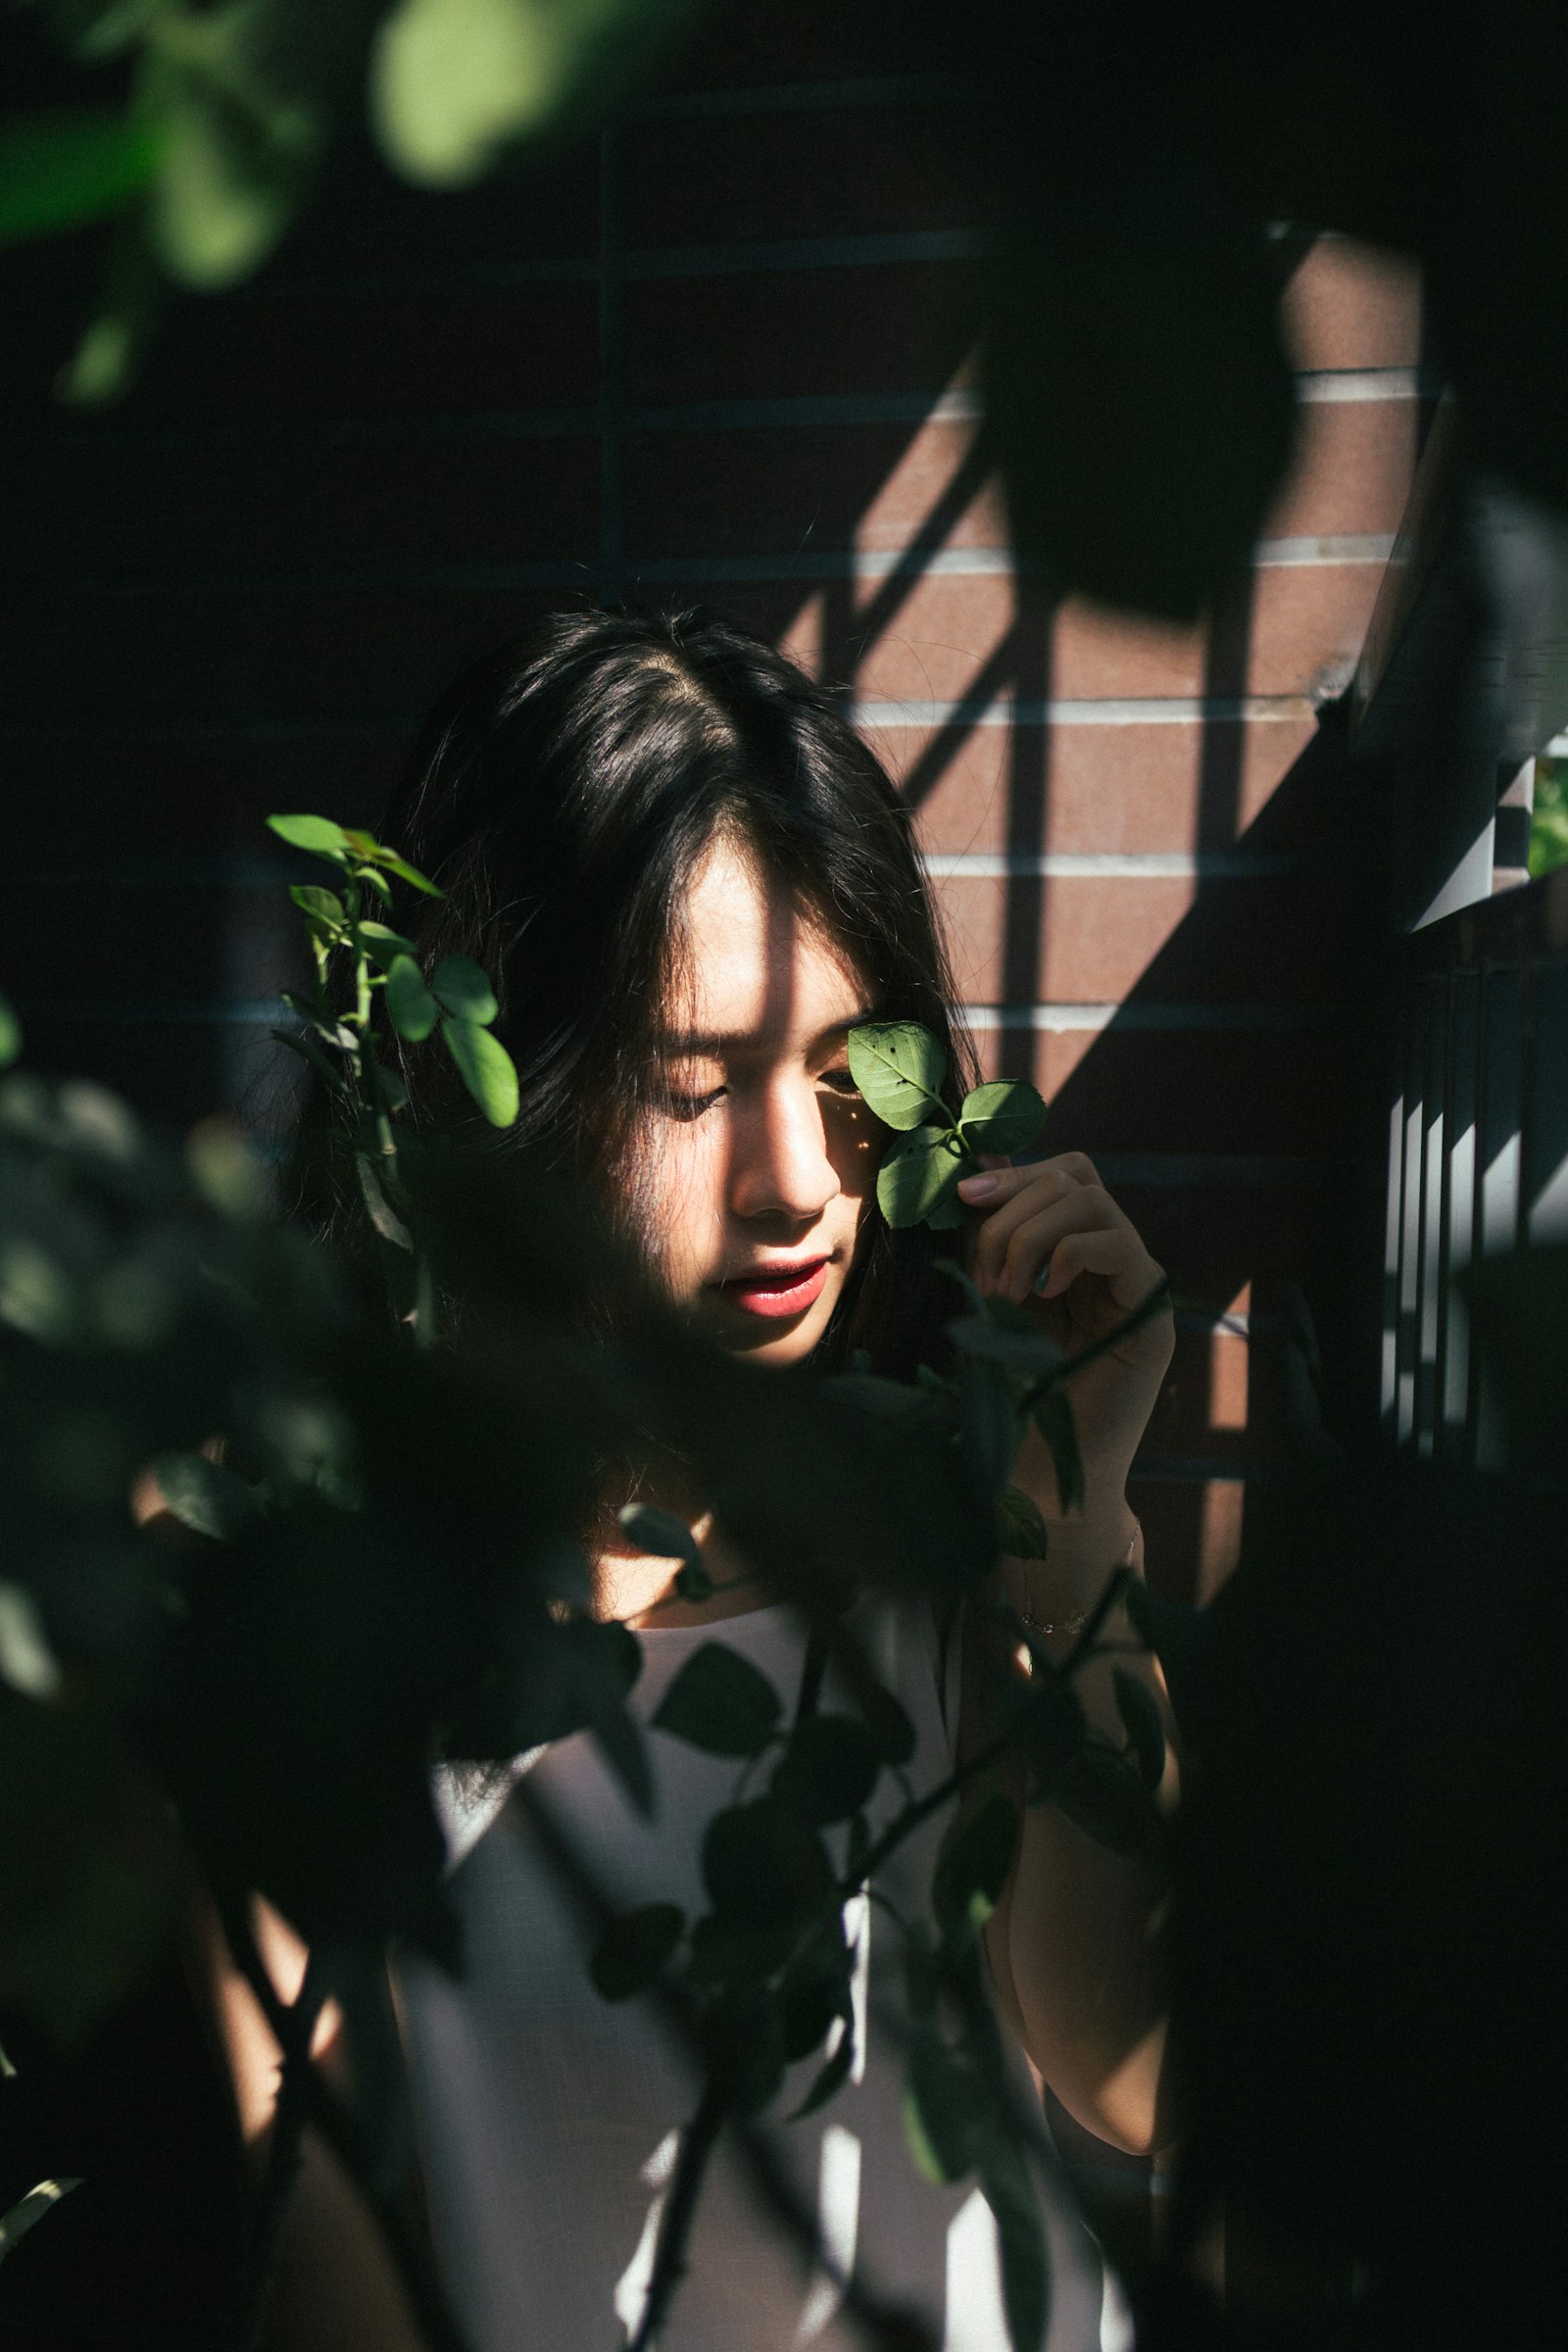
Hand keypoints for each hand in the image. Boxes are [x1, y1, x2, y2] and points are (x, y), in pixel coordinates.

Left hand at [956, 1153, 1172, 1513]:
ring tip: (1006, 1293)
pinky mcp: (1151, 1315)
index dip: (1013, 1175)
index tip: (964, 1199)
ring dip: (1032, 1236)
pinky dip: (1069, 1254)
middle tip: (984, 1269)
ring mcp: (1137, 1286)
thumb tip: (974, 1170)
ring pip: (1093, 1201)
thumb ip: (990, 1243)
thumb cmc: (1007, 1397)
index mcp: (1075, 1254)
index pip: (1061, 1175)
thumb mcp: (990, 1302)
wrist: (1037, 1475)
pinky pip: (1120, 1246)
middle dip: (1014, 1208)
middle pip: (1076, 1176)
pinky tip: (1041, 1293)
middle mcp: (1112, 1262)